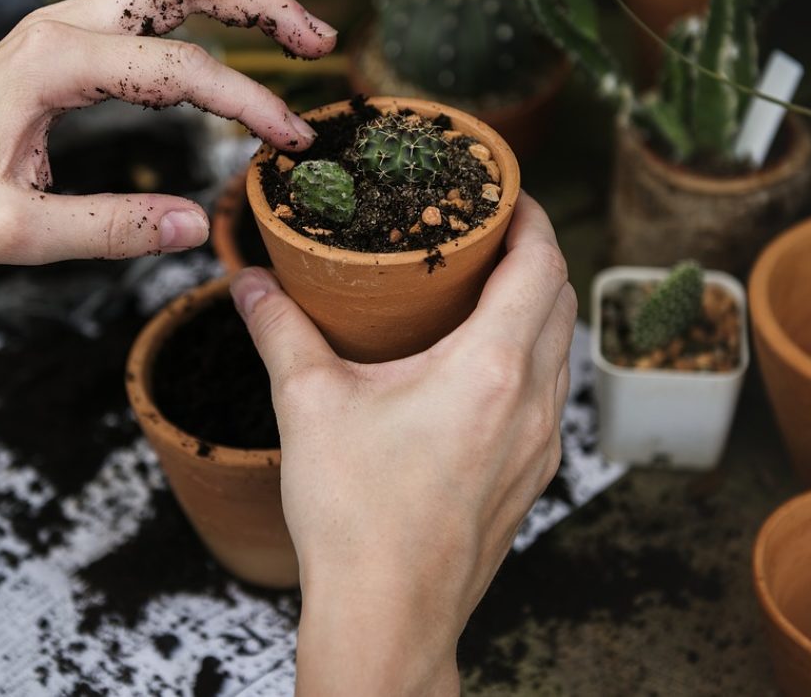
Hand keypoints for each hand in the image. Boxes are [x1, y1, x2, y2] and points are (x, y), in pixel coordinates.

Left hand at [0, 0, 335, 263]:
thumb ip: (112, 229)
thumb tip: (197, 226)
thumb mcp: (20, 234)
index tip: (292, 140)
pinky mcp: (61, 34)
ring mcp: (60, 20)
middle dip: (260, 1)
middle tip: (320, 38)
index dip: (248, 102)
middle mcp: (60, 24)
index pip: (180, 70)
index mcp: (53, 64)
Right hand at [230, 193, 575, 695]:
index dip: (531, 216)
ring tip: (481, 289)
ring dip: (535, 307)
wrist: (388, 617)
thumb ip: (279, 330)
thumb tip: (249, 282)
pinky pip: (549, 394)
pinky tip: (477, 365)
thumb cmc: (355, 517)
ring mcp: (541, 445)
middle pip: (561, 299)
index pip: (542, 264)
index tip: (504, 192)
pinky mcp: (532, 477)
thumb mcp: (308, 405)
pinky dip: (528, 357)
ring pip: (560, 349)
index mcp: (491, 368)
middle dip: (534, 254)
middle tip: (485, 231)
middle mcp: (533, 402)